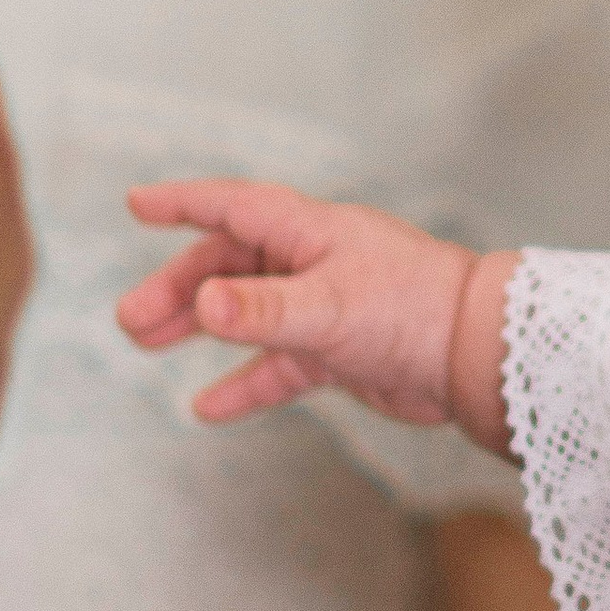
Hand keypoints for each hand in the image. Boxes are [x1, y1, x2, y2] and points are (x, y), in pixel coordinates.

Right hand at [120, 181, 515, 448]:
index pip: (235, 206)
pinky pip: (280, 365)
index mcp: (312, 231)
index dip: (185, 203)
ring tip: (149, 345)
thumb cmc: (415, 310)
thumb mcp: (330, 307)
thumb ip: (263, 310)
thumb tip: (202, 304)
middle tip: (131, 320)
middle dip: (178, 287)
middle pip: (230, 265)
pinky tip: (209, 407)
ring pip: (248, 313)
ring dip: (200, 326)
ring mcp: (327, 307)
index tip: (136, 203)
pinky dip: (246, 382)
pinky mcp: (341, 351)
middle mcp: (315, 262)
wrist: (478, 354)